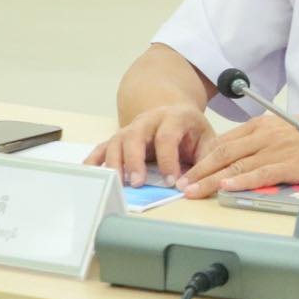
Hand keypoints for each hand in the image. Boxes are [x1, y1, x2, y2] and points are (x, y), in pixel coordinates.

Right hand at [85, 103, 214, 186]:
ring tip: (118, 185)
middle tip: (137, 183)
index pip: (167, 137)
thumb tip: (193, 185)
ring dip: (115, 164)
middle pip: (135, 135)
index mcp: (175, 117)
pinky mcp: (119, 137)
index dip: (168, 160)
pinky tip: (90, 174)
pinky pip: (103, 147)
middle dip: (134, 160)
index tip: (171, 182)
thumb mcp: (207, 141)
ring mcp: (131, 127)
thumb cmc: (192, 132)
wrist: (176, 113)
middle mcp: (149, 119)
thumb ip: (205, 161)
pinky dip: (95, 160)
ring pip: (116, 142)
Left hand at [176, 111, 298, 198]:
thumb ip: (263, 140)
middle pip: (223, 154)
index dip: (203, 158)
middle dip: (199, 170)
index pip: (224, 142)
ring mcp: (276, 149)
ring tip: (192, 192)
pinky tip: (225, 187)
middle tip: (180, 185)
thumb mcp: (286, 129)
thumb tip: (242, 158)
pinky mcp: (290, 165)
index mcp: (262, 125)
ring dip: (210, 180)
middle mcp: (265, 134)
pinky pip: (259, 174)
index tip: (187, 171)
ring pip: (235, 166)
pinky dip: (240, 181)